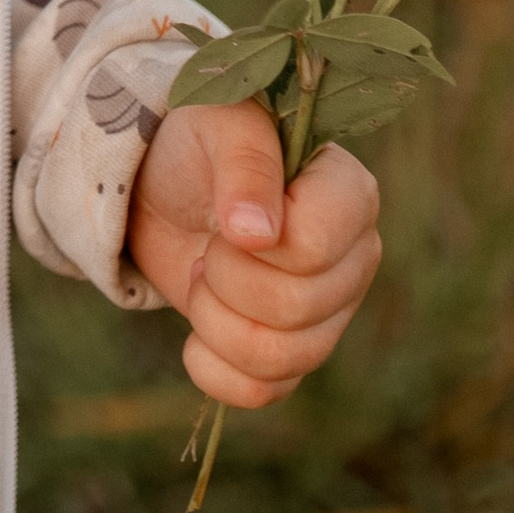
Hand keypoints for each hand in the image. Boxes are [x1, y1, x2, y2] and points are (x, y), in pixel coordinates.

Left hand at [126, 102, 381, 409]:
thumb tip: (257, 234)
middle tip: (208, 242)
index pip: (315, 246)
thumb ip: (245, 162)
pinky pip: (262, 391)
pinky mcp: (291, 352)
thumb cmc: (197, 139)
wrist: (159, 183)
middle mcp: (353, 259)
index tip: (226, 217)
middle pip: (295, 306)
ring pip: (281, 357)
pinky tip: (197, 333)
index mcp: (350, 195)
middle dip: (224, 277)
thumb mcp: (216, 120)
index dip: (253, 242)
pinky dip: (212, 368)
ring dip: (213, 320)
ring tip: (202, 276)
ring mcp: (329, 313)